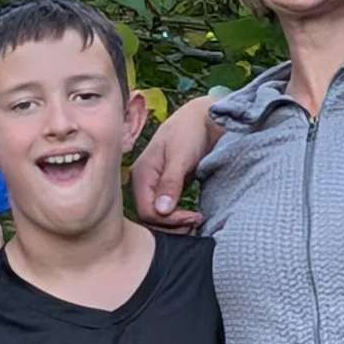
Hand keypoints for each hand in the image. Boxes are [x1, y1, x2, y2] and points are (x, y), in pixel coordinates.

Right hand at [131, 97, 213, 230]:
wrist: (202, 118)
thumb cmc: (189, 131)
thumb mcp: (180, 156)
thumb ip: (170, 182)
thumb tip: (161, 210)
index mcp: (142, 174)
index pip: (146, 211)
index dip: (168, 220)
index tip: (192, 217)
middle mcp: (143, 182)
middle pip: (150, 218)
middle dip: (172, 225)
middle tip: (196, 220)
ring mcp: (153, 185)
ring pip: (158, 217)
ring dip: (175, 224)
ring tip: (196, 219)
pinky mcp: (165, 187)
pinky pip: (166, 210)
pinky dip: (178, 217)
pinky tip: (191, 214)